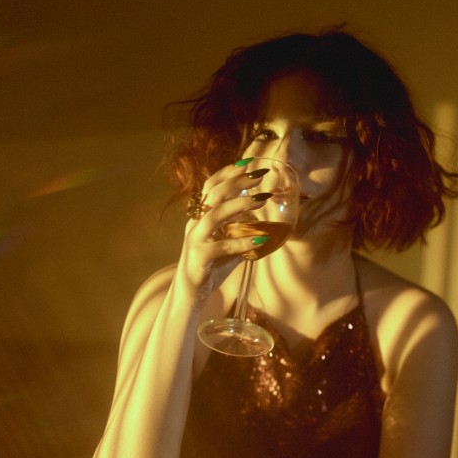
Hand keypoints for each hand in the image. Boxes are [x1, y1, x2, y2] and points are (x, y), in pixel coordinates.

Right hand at [178, 162, 268, 304]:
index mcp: (200, 217)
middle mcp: (195, 224)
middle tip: (260, 176)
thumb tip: (267, 221)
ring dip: (240, 205)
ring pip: (215, 215)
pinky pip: (221, 247)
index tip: (248, 163)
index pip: (211, 186)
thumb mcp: (228, 243)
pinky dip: (241, 242)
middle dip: (238, 182)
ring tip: (262, 201)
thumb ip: (241, 230)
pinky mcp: (199, 258)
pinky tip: (261, 241)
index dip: (228, 173)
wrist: (190, 294)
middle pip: (214, 194)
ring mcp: (195, 240)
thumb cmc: (211, 266)